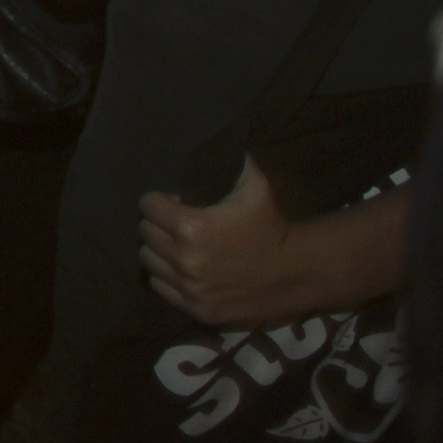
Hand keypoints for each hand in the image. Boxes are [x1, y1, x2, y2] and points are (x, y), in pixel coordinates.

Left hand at [141, 159, 312, 324]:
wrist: (297, 272)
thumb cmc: (271, 225)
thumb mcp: (255, 184)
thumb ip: (235, 156)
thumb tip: (229, 132)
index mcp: (190, 227)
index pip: (148, 206)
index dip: (159, 200)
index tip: (175, 201)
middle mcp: (184, 260)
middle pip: (145, 233)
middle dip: (158, 223)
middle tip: (176, 222)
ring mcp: (189, 288)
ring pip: (149, 260)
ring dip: (159, 249)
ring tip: (179, 244)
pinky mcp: (196, 309)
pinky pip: (160, 287)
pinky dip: (167, 275)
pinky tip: (184, 267)